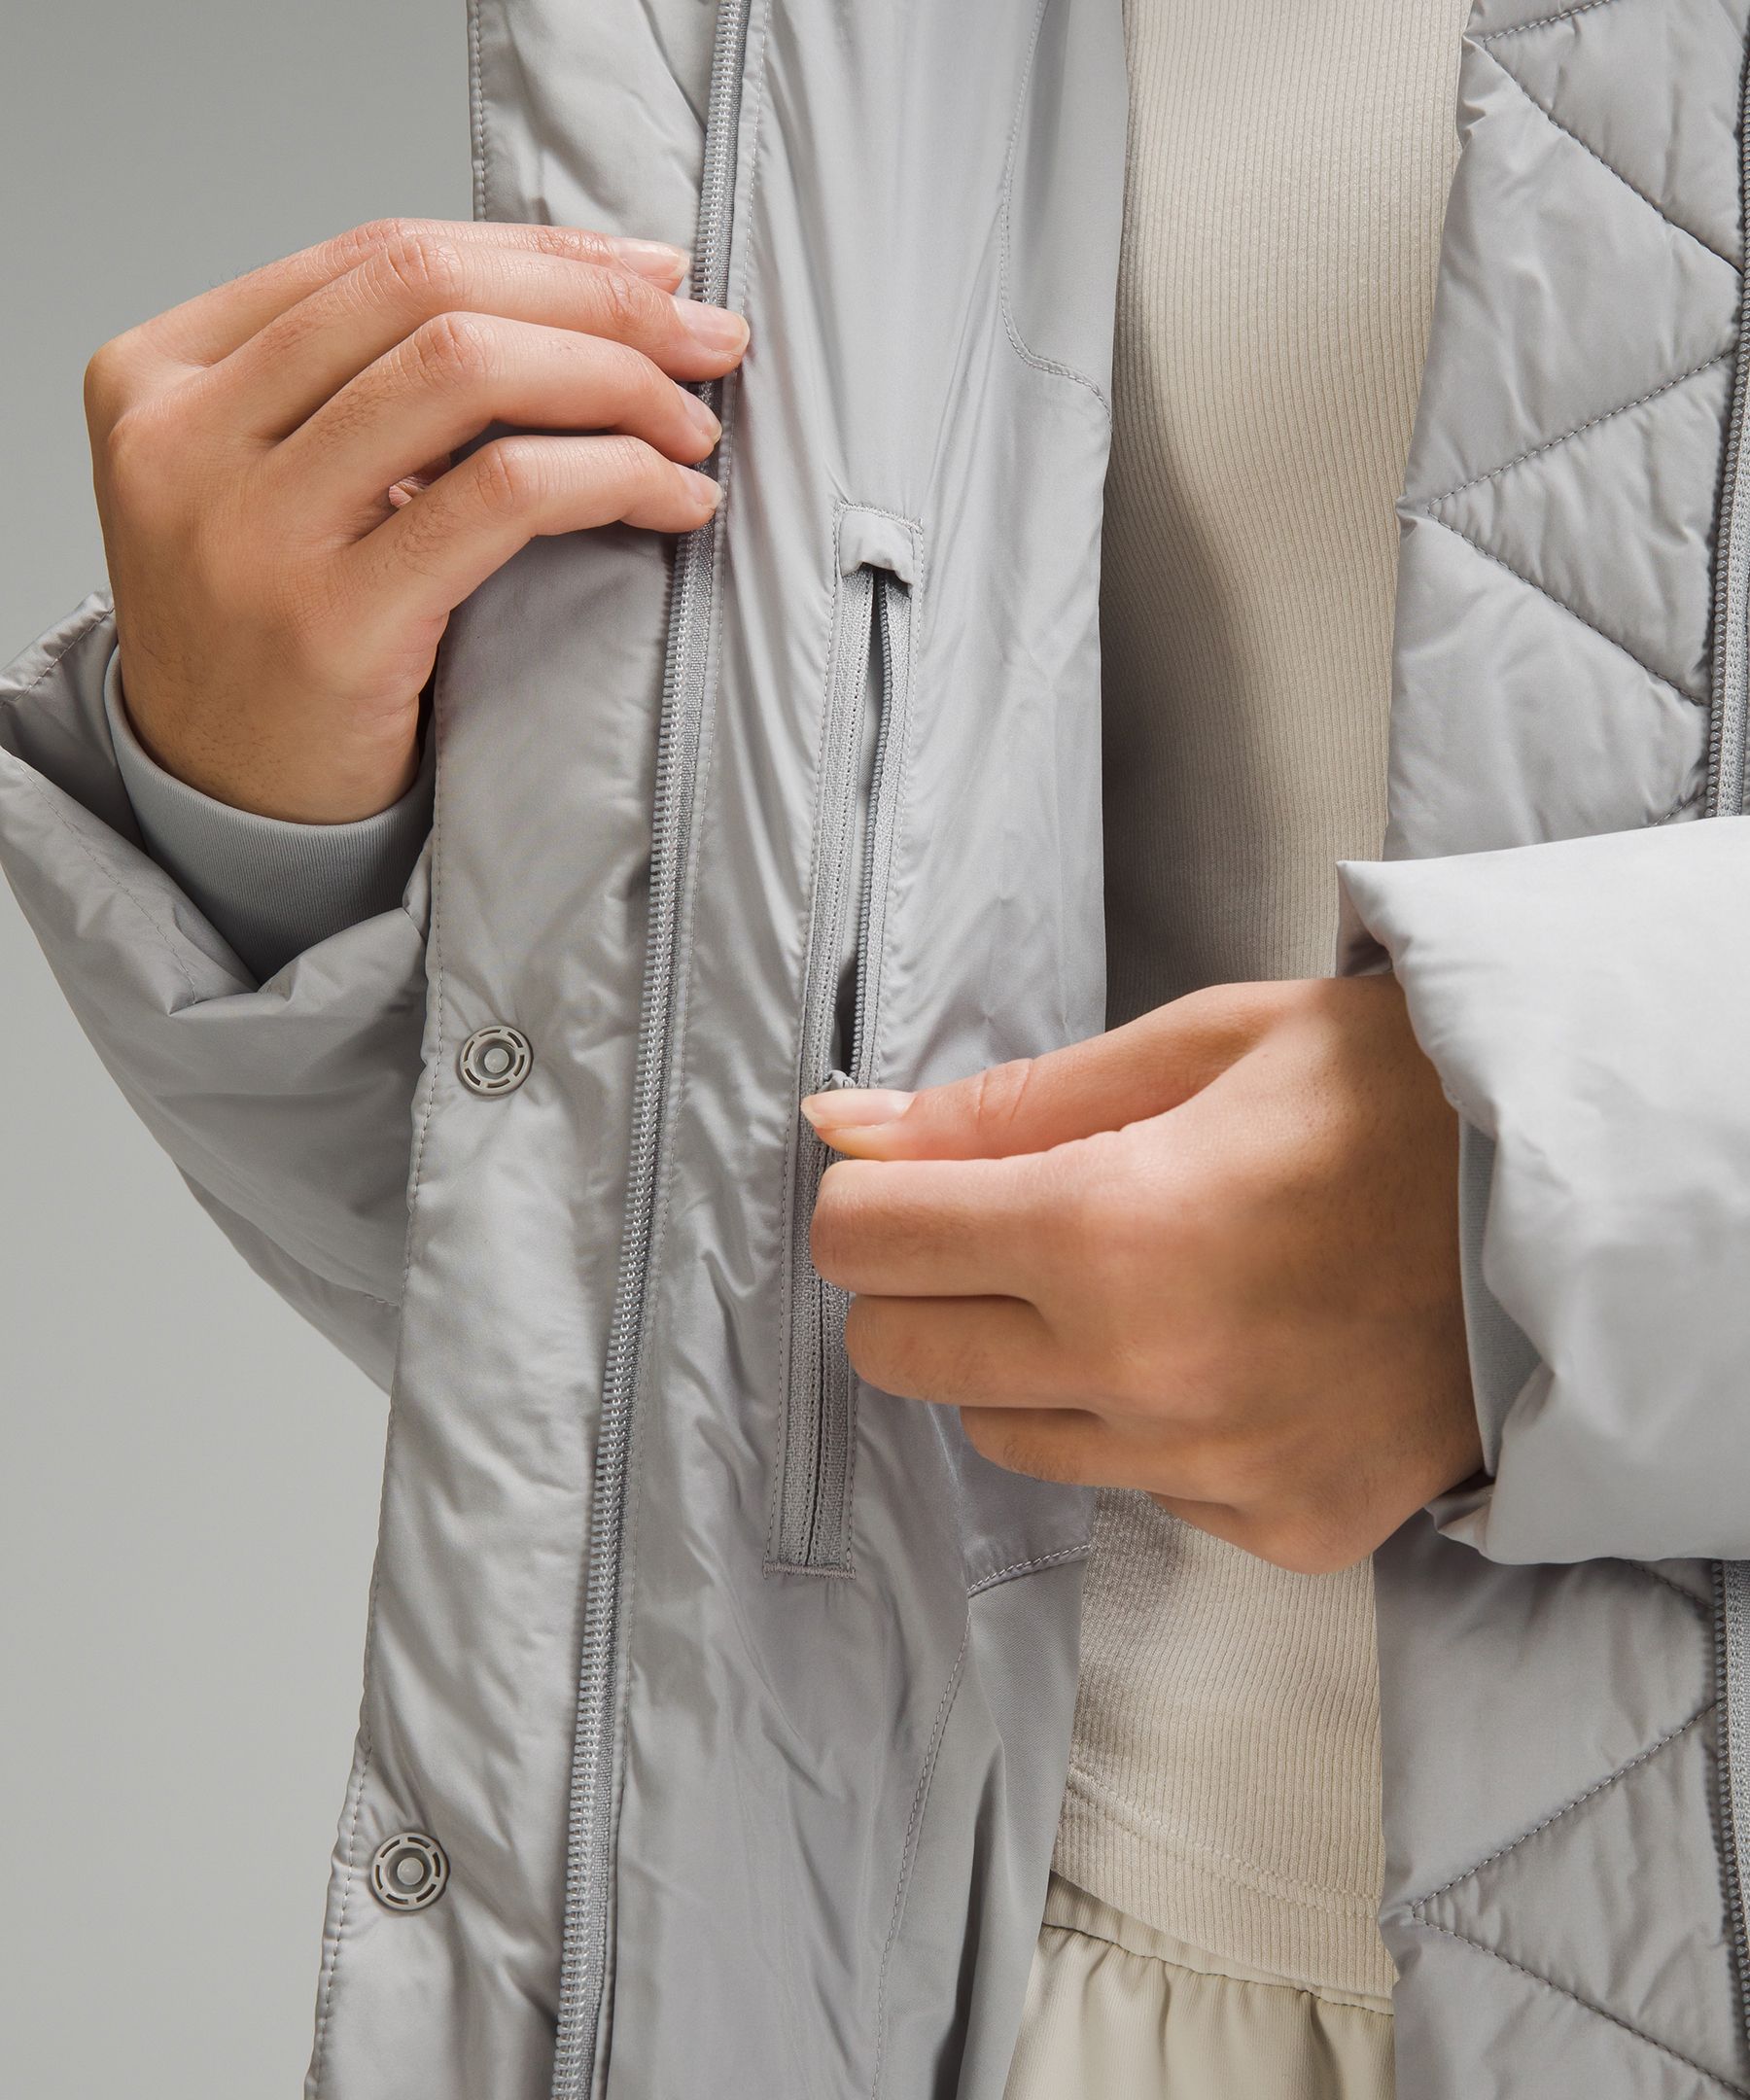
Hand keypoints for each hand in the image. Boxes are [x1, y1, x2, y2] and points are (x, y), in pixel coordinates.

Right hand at [84, 218, 748, 821]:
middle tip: (704, 337)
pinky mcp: (329, 625)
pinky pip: (500, 494)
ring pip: (464, 372)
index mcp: (160, 374)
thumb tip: (576, 295)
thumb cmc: (281, 640)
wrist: (232, 808)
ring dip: (616, 382)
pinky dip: (611, 474)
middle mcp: (183, 436)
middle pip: (424, 292)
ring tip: (692, 427)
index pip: (376, 257)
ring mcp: (247, 531)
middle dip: (596, 301)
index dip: (537, 253)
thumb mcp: (282, 481)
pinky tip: (673, 499)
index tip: (651, 272)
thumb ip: (366, 388)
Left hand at [807, 975, 1478, 1573]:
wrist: (1583, 1203)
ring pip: (1000, 1433)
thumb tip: (843, 1127)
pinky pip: (1129, 1487)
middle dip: (921, 1282)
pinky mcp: (1280, 1527)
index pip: (864, 1242)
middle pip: (897, 1355)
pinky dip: (1140, 1423)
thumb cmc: (1397, 1096)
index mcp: (1110, 1230)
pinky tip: (1224, 1350)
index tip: (910, 1177)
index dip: (870, 1196)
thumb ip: (1004, 1105)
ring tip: (1138, 1281)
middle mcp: (1146, 1375)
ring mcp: (1214, 1469)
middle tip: (1010, 1225)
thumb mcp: (1198, 1047)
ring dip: (1026, 1357)